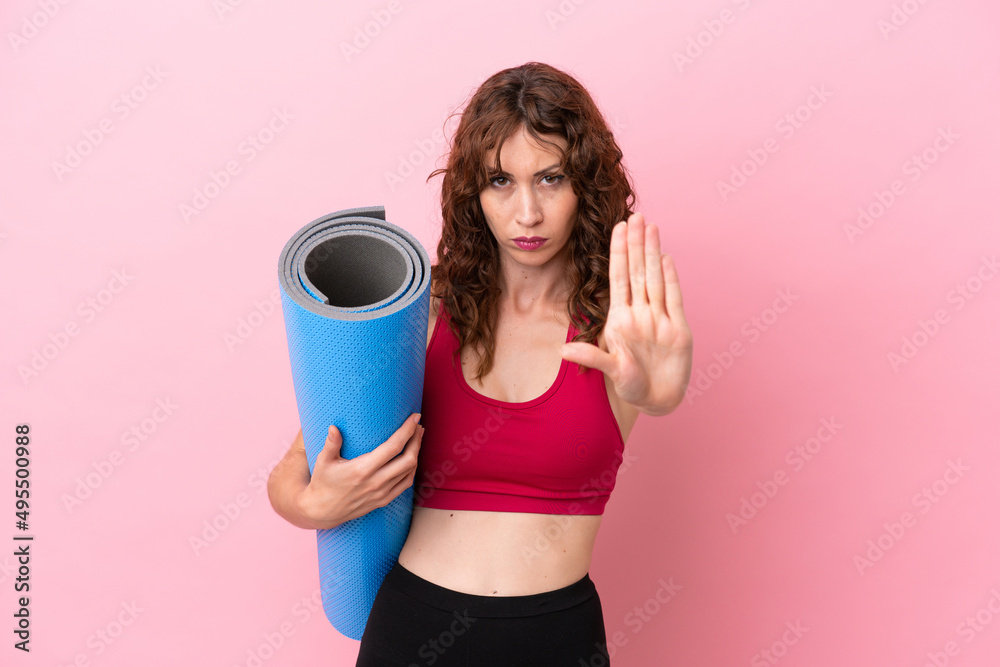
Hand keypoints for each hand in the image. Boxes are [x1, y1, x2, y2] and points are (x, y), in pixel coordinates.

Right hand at [268, 413, 423, 529]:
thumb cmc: (323, 482)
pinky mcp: (384, 500)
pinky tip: (412, 458)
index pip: (393, 447)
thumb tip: (334, 427)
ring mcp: (382, 493)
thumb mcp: (323, 462)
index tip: (414, 417)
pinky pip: (406, 483)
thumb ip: (331, 444)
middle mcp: (376, 482)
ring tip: (417, 438)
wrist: (323, 512)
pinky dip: (412, 469)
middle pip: (408, 459)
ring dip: (416, 453)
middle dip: (416, 440)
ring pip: (410, 471)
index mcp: (362, 470)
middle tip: (418, 425)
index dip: (407, 431)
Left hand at [560, 212, 692, 414]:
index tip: (617, 228)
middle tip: (636, 215)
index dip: (618, 253)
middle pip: (637, 271)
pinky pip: (674, 298)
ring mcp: (659, 319)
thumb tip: (563, 351)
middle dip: (636, 243)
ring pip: (655, 278)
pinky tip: (666, 258)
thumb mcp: (609, 370)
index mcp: (620, 318)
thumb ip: (590, 357)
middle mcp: (640, 313)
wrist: (657, 400)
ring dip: (653, 253)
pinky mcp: (678, 329)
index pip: (619, 278)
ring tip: (651, 226)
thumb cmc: (630, 384)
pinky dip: (671, 278)